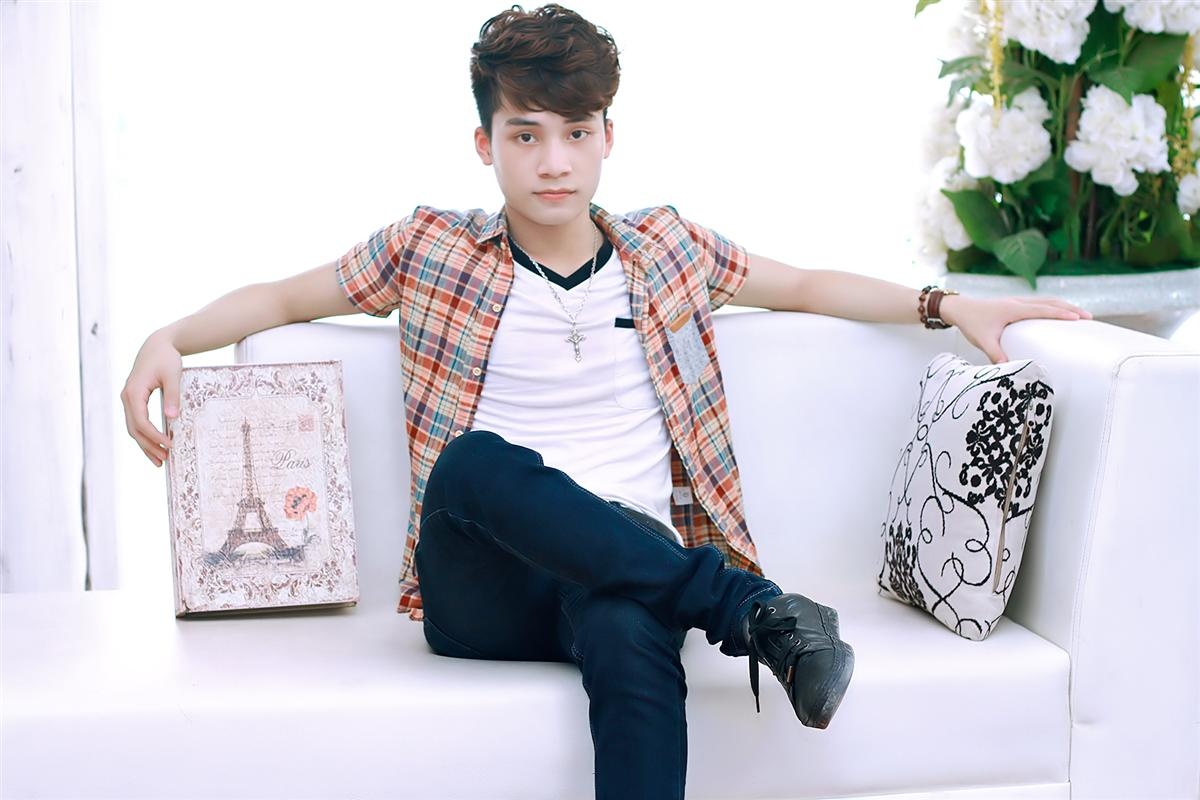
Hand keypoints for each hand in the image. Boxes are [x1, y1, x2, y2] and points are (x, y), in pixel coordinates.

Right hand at [120, 332, 182, 466]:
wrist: (157, 345)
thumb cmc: (166, 358)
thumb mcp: (172, 375)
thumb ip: (172, 396)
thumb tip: (172, 418)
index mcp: (134, 392)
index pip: (141, 421)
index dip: (154, 436)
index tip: (169, 444)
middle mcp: (126, 398)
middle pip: (134, 429)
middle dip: (148, 446)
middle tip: (165, 460)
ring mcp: (128, 400)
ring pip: (133, 428)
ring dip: (145, 445)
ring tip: (160, 460)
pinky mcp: (133, 400)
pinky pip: (136, 422)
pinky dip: (144, 435)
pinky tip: (154, 445)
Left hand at [940, 294, 1092, 363]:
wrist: (959, 308)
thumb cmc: (971, 323)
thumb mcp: (983, 341)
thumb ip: (996, 355)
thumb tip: (1009, 369)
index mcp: (1014, 309)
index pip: (1043, 310)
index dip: (1061, 314)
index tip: (1079, 318)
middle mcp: (1018, 302)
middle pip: (1051, 302)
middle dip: (1070, 308)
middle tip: (1089, 317)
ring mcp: (1017, 301)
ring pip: (1046, 300)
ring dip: (1064, 306)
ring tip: (1081, 315)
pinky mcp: (1015, 304)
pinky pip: (1039, 303)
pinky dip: (1053, 306)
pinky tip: (1059, 313)